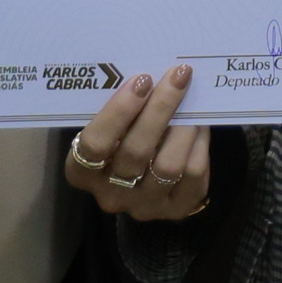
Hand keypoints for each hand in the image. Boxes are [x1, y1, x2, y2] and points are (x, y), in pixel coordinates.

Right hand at [62, 65, 213, 221]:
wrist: (140, 178)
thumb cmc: (117, 138)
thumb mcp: (107, 126)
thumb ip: (121, 108)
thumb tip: (152, 72)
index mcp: (81, 172)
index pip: (94, 145)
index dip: (119, 111)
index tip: (142, 80)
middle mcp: (110, 195)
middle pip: (135, 152)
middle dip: (159, 109)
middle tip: (177, 77)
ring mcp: (144, 206)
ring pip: (168, 166)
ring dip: (183, 127)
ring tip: (192, 98)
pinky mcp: (176, 210)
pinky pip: (193, 176)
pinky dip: (199, 145)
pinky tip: (199, 124)